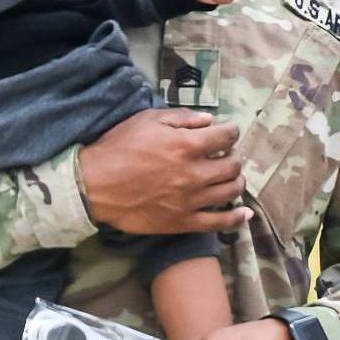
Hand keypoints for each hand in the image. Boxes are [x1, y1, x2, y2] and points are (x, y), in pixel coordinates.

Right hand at [77, 107, 249, 234]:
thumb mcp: (148, 120)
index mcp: (188, 145)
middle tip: (226, 154)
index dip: (231, 131)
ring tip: (231, 177)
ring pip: (230, 191)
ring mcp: (192, 200)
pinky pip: (218, 222)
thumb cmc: (119, 147)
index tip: (228, 132)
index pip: (226, 136)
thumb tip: (210, 120)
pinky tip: (244, 214)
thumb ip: (182, 117)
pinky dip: (235, 218)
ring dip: (236, 181)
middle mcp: (196, 173)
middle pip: (233, 164)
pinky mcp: (184, 222)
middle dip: (234, 155)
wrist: (94, 186)